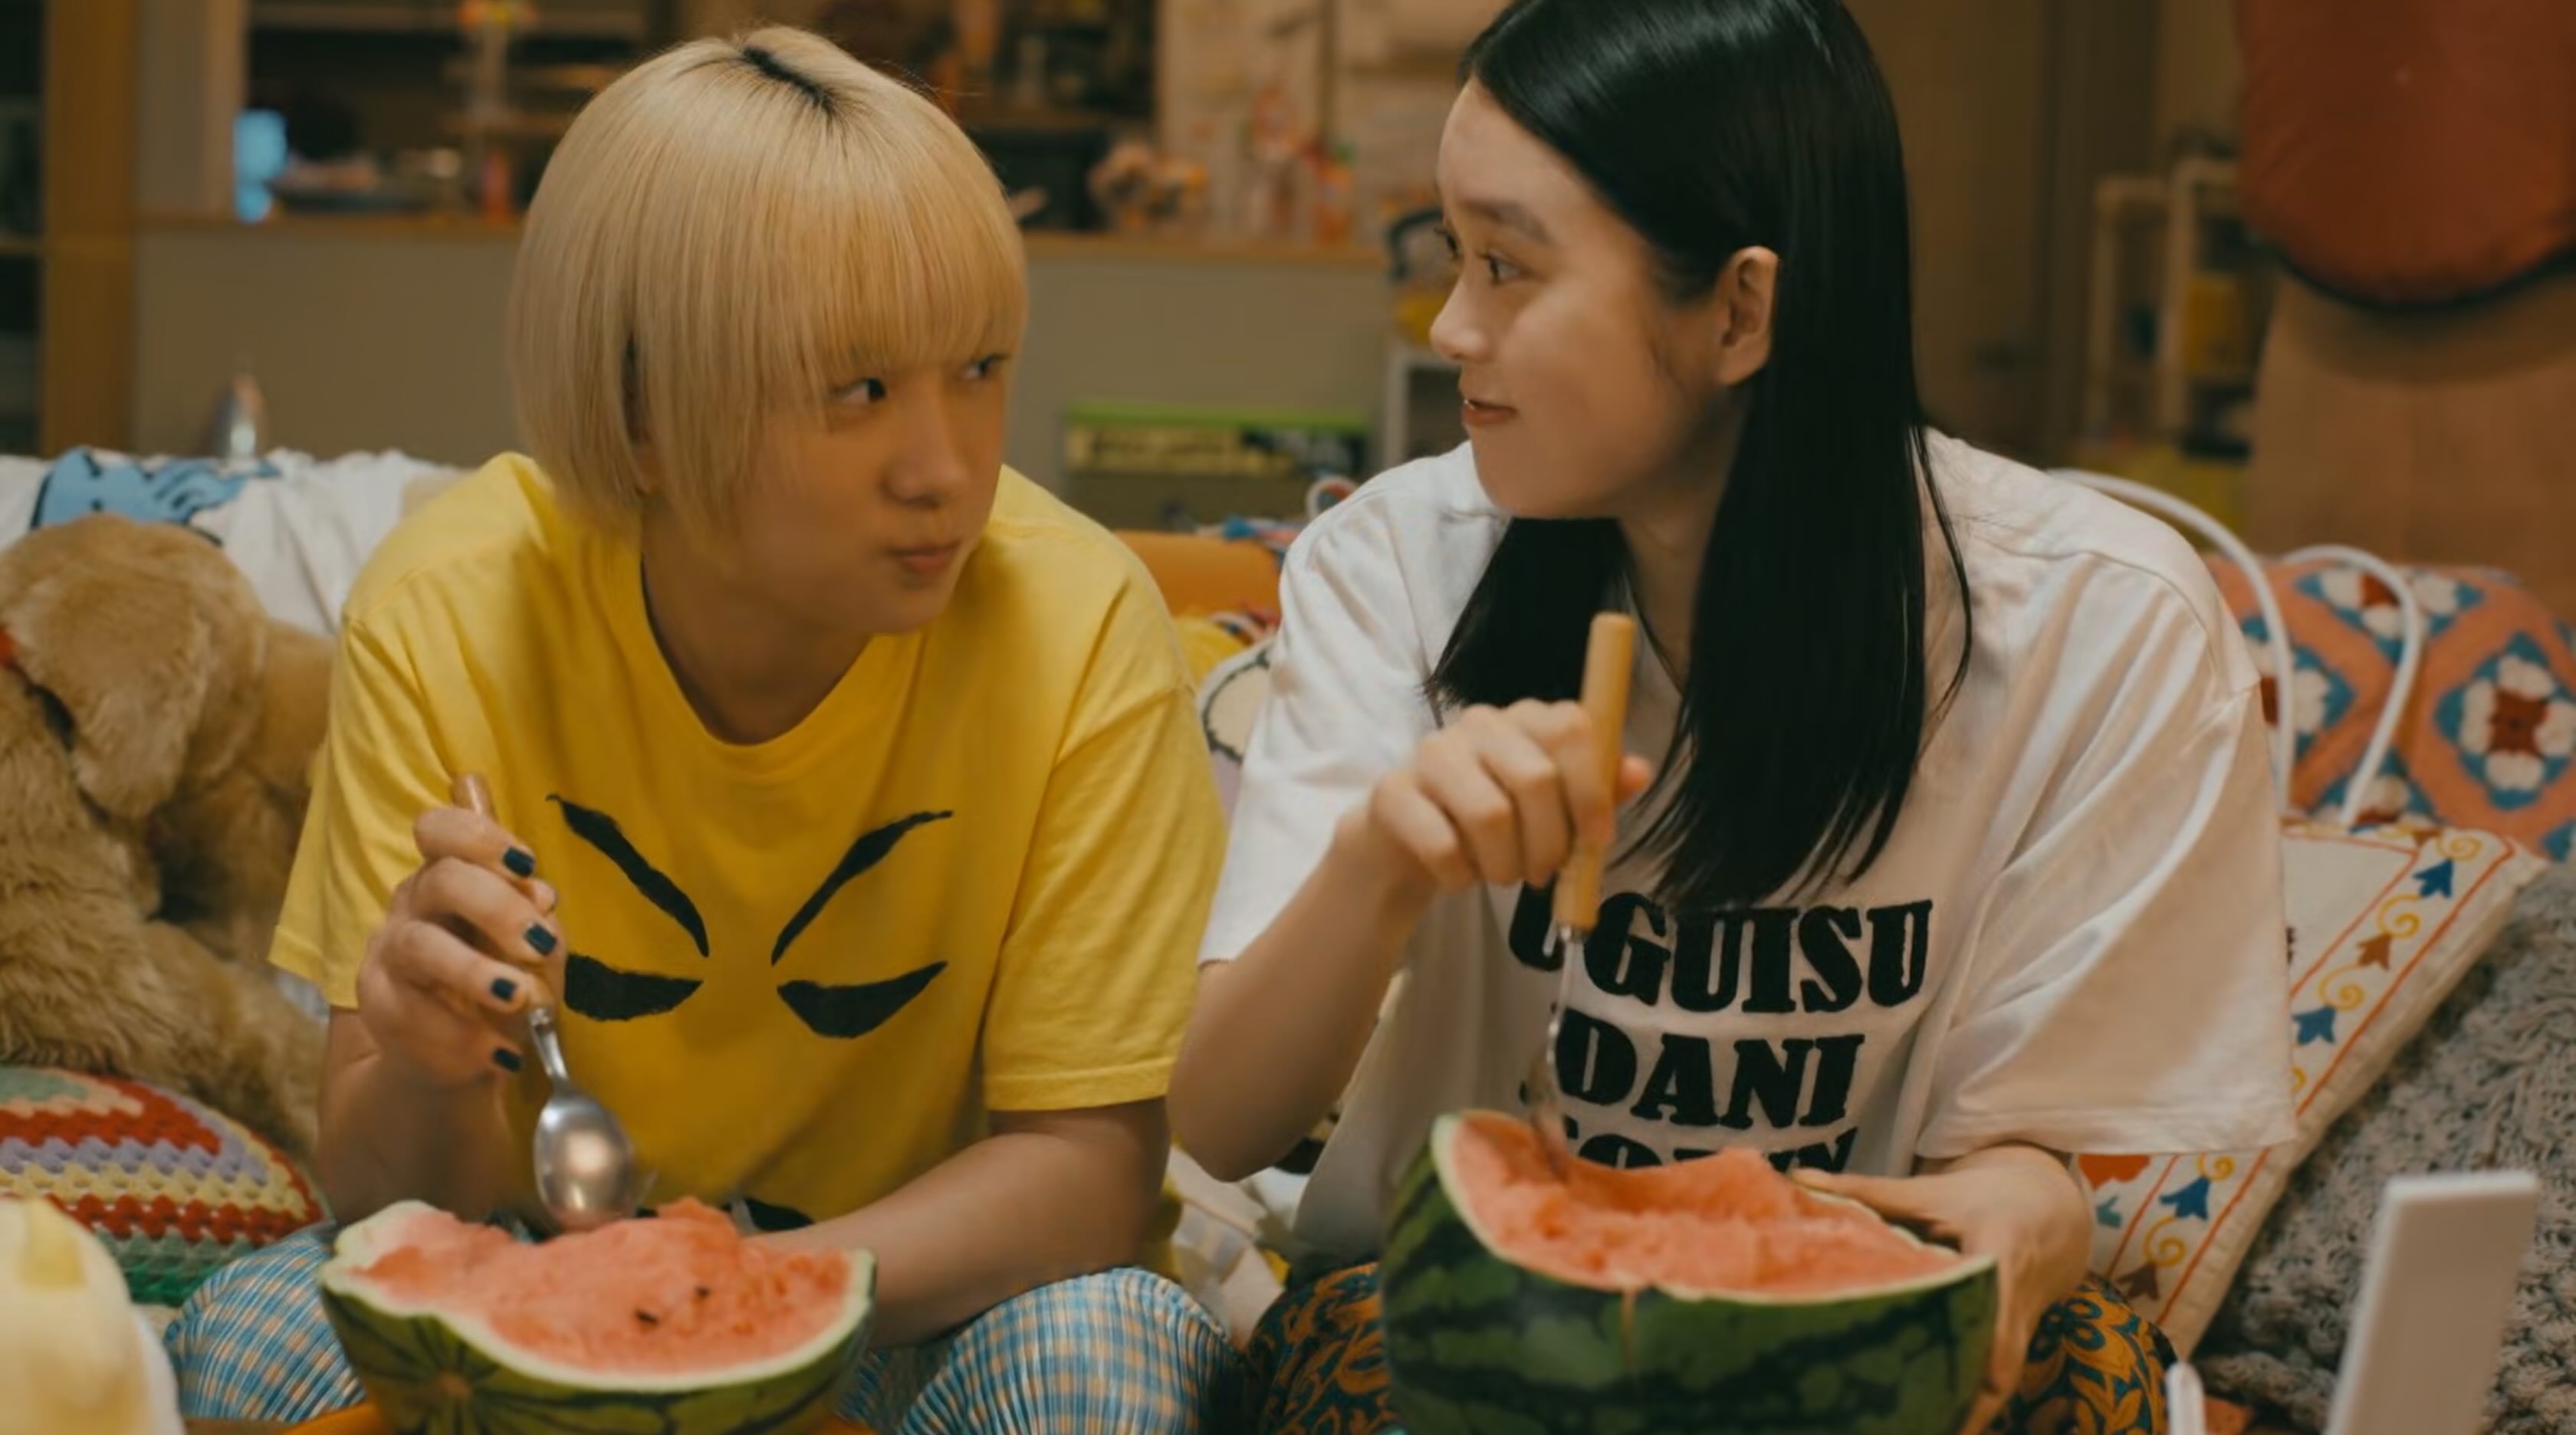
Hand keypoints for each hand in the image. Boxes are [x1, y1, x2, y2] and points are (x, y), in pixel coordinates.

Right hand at [353, 803, 563, 1088]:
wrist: (462, 1051)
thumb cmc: (505, 976)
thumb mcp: (534, 947)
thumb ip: (537, 919)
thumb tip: (540, 896)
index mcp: (450, 874)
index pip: (441, 830)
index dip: (480, 838)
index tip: (526, 864)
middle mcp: (412, 905)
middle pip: (441, 881)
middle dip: (496, 908)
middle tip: (540, 944)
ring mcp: (388, 955)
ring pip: (420, 948)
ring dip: (475, 973)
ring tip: (522, 999)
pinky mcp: (378, 1008)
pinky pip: (414, 1016)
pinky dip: (465, 1037)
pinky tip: (505, 1053)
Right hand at [1341, 700, 1653, 897]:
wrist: (1411, 843)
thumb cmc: (1495, 821)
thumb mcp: (1555, 809)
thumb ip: (1596, 789)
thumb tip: (1640, 770)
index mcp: (1527, 717)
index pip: (1572, 727)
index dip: (1591, 790)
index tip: (1597, 840)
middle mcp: (1479, 722)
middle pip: (1535, 779)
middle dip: (1549, 843)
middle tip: (1543, 873)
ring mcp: (1431, 752)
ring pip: (1489, 815)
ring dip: (1506, 865)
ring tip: (1504, 875)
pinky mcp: (1392, 792)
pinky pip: (1442, 844)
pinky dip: (1460, 876)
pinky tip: (1461, 875)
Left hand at [1794, 1146, 2093, 1434]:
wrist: (2046, 1216)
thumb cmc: (1978, 1200)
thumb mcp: (1928, 1191)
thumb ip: (1866, 1191)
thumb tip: (1797, 1178)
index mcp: (1999, 1246)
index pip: (1995, 1283)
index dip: (1982, 1318)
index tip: (1962, 1357)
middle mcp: (2017, 1298)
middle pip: (1998, 1354)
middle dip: (1964, 1392)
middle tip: (1917, 1419)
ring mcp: (2020, 1331)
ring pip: (1998, 1384)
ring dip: (1965, 1413)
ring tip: (1915, 1430)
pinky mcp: (2012, 1351)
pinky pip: (1993, 1389)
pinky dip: (1966, 1411)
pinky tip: (1928, 1427)